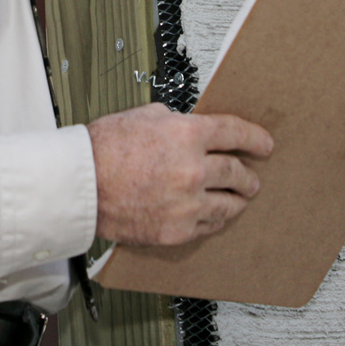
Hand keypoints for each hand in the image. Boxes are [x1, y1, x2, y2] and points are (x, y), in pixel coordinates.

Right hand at [88, 103, 273, 246]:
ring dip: (238, 199)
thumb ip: (174, 122)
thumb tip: (187, 126)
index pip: (236, 132)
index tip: (264, 144)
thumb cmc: (103, 148)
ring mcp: (187, 203)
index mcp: (187, 134)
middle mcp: (193, 169)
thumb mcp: (143, 116)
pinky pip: (209, 225)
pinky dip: (215, 218)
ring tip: (240, 198)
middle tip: (251, 177)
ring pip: (230, 203)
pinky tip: (216, 215)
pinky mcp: (177, 229)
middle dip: (248, 174)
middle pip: (237, 171)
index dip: (255, 138)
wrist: (80, 184)